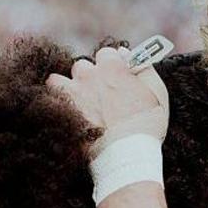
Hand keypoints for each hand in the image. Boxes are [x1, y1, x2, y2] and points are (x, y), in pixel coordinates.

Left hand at [46, 46, 169, 156]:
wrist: (126, 154)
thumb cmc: (146, 126)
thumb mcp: (158, 95)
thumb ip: (146, 71)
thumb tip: (131, 56)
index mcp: (112, 68)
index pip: (106, 53)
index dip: (111, 65)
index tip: (115, 76)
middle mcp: (89, 76)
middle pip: (83, 66)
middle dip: (89, 77)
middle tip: (99, 94)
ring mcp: (72, 93)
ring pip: (59, 80)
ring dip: (67, 88)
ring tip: (77, 103)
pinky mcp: (61, 112)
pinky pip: (49, 99)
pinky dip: (55, 104)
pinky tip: (65, 113)